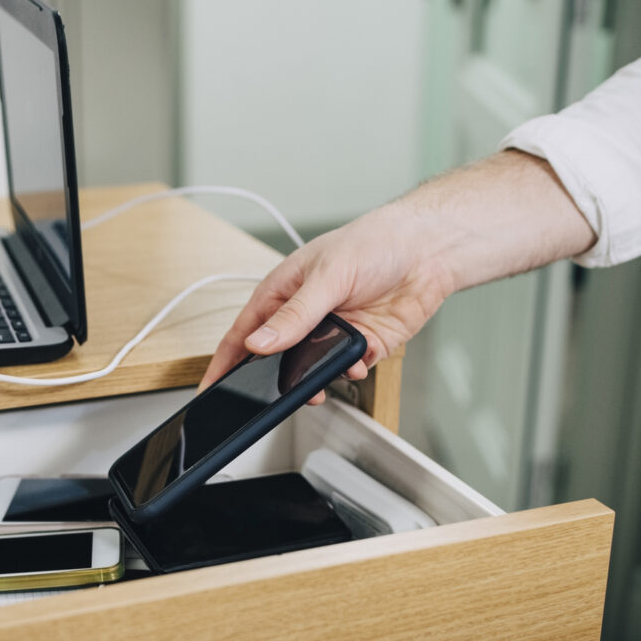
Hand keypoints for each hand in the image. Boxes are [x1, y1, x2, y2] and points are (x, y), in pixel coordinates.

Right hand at [199, 203, 449, 398]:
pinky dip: (349, 372)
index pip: (244, 333)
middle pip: (275, 359)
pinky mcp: (361, 345)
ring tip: (320, 384)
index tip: (212, 389)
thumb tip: (259, 343)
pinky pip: (345, 370)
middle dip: (274, 380)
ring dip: (315, 380)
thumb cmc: (374, 243)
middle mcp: (304, 315)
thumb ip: (294, 315)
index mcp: (283, 292)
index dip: (224, 362)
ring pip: (310, 371)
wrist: (428, 250)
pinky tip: (357, 362)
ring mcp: (331, 332)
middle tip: (273, 396)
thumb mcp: (326, 276)